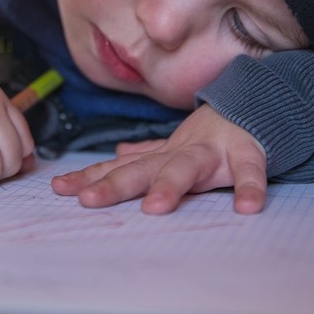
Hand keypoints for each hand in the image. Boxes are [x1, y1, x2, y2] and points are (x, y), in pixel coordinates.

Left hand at [50, 104, 266, 213]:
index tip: (58, 189)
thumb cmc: (211, 136)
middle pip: (143, 170)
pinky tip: (247, 207)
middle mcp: (180, 153)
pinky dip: (250, 187)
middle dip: (114, 185)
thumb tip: (117, 155)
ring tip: (154, 208)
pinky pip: (249, 171)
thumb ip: (147, 153)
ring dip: (171, 186)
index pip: (120, 169)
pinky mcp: (246, 153)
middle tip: (88, 200)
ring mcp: (212, 151)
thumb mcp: (175, 146)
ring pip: (187, 168)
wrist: (254, 105)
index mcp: (162, 156)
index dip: (90, 178)